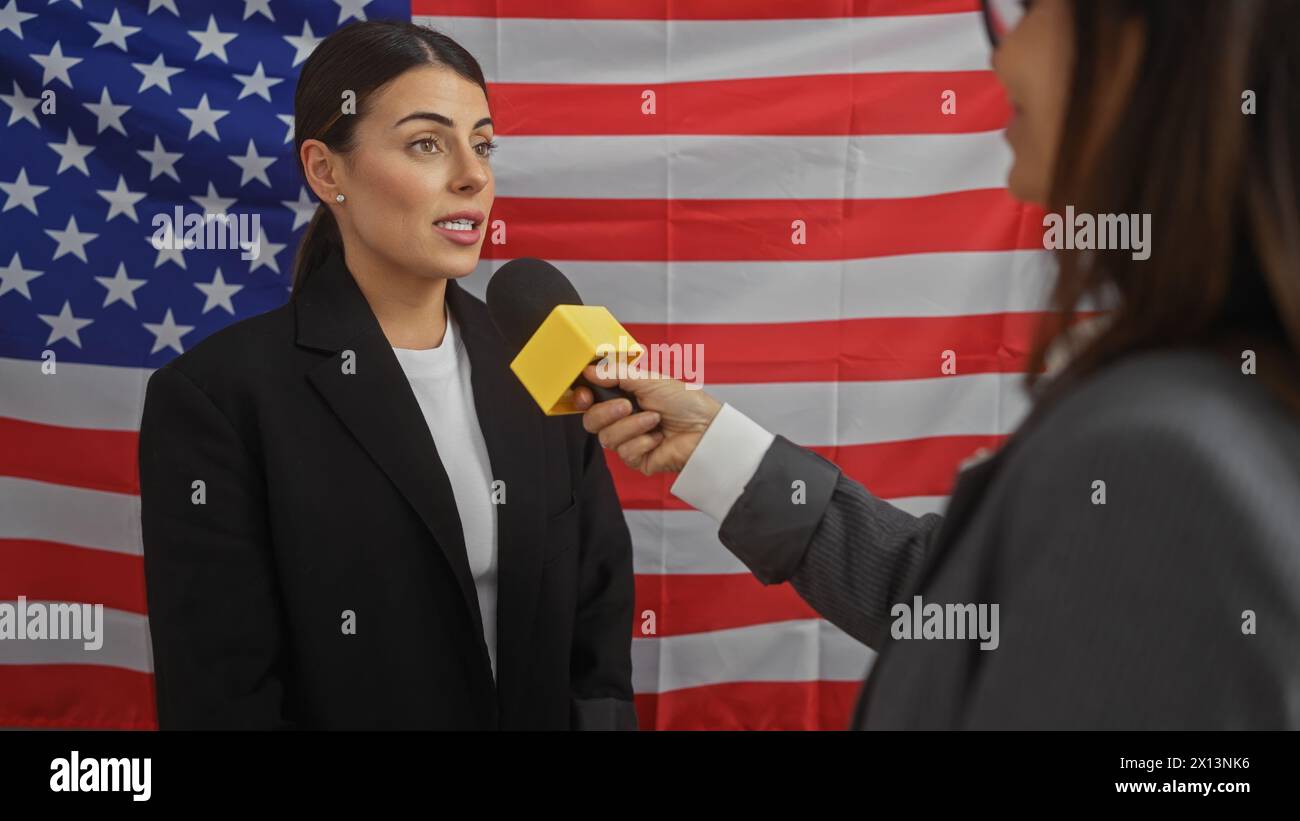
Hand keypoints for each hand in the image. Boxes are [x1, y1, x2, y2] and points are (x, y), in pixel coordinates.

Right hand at [574, 364, 722, 474]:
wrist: (707, 429)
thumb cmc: (686, 402)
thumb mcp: (649, 380)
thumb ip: (617, 374)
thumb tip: (589, 369)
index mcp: (623, 397)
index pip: (590, 401)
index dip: (582, 398)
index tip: (584, 394)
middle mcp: (623, 420)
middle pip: (591, 421)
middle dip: (606, 412)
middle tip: (627, 405)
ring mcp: (629, 440)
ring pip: (607, 438)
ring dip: (632, 426)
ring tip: (655, 419)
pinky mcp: (638, 459)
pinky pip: (625, 452)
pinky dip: (643, 442)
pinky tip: (658, 438)